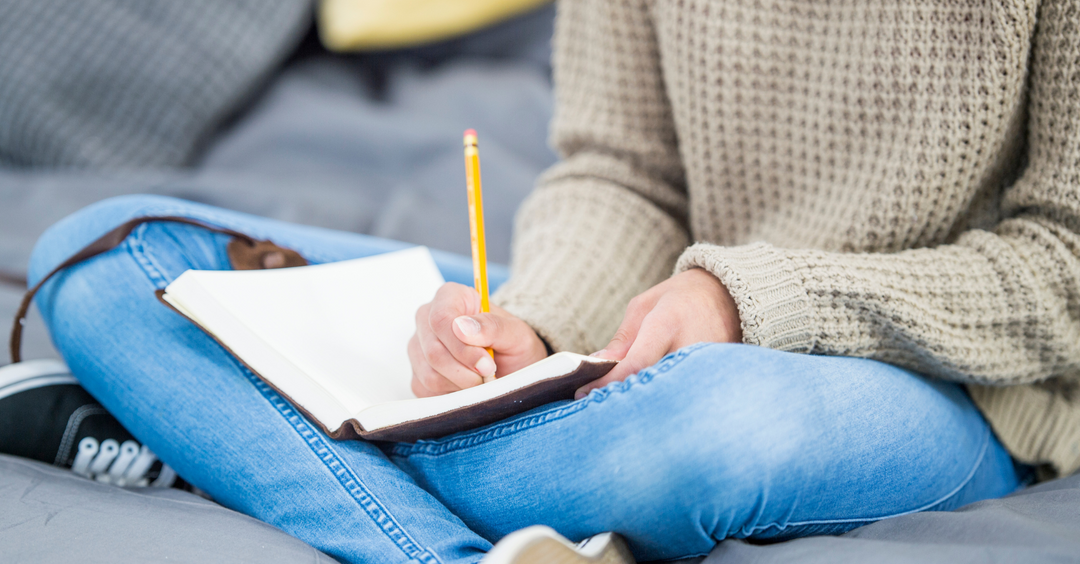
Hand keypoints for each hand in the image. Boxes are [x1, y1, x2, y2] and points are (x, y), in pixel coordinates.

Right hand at [409, 282, 547, 396]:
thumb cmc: (513, 343)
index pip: (441, 319)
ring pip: (429, 375)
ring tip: (483, 380)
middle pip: (433, 352)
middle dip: (465, 371)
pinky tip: (468, 387)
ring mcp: (418, 348)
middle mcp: (427, 319)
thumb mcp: (515, 333)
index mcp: (450, 297)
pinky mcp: (417, 374)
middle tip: (490, 376)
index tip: (486, 364)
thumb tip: (462, 327)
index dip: (461, 347)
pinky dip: (452, 395)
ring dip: (461, 385)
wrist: (513, 365)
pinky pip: (427, 391)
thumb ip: (492, 327)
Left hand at [579, 268, 740, 397]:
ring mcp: (708, 365)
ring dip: (645, 404)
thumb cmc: (679, 299)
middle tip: (600, 408)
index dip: (607, 383)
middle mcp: (691, 347)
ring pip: (669, 396)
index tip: (583, 393)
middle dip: (625, 399)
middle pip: (653, 386)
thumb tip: (596, 366)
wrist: (728, 296)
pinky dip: (664, 402)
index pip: (635, 364)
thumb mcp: (644, 307)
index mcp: (668, 323)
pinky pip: (685, 395)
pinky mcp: (717, 378)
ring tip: (623, 410)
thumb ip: (622, 339)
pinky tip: (649, 406)